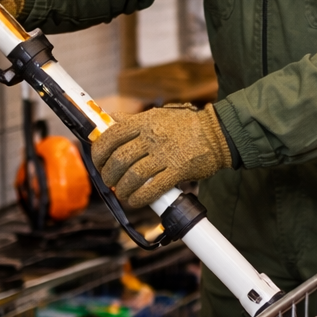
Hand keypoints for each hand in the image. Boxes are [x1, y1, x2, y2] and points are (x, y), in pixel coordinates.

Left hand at [91, 103, 231, 208]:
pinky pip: (152, 189)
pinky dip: (140, 198)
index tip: (98, 162)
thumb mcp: (158, 115)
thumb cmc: (187, 125)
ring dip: (123, 189)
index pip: (111, 136)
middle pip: (119, 159)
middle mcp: (153, 137)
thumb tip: (111, 119)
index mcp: (145, 122)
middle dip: (109, 174)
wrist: (218, 133)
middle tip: (109, 181)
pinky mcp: (178, 171)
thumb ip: (134, 120)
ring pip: (133, 176)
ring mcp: (165, 154)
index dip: (99, 153)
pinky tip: (136, 201)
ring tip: (122, 193)